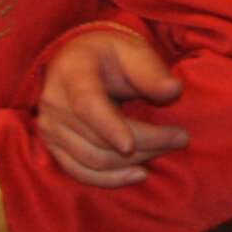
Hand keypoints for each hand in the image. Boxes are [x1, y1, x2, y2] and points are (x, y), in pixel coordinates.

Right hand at [36, 28, 186, 188]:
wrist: (81, 60)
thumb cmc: (113, 55)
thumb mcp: (134, 52)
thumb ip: (150, 72)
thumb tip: (173, 90)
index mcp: (72, 72)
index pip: (86, 105)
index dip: (109, 127)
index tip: (132, 145)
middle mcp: (54, 102)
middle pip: (95, 138)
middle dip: (143, 143)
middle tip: (181, 137)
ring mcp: (50, 127)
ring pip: (91, 159)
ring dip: (132, 161)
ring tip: (166, 149)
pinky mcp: (54, 146)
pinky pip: (79, 171)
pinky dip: (109, 178)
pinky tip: (139, 174)